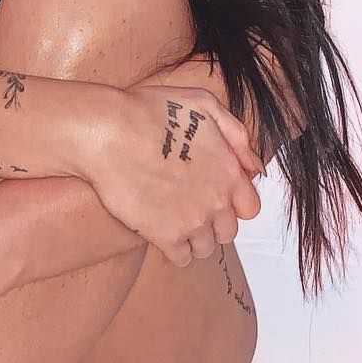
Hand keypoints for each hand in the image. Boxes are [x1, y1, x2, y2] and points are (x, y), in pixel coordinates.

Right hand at [84, 84, 263, 267]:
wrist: (107, 133)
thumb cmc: (148, 112)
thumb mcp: (203, 104)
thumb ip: (236, 135)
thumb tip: (254, 166)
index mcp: (229, 171)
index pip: (250, 207)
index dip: (232, 203)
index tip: (213, 196)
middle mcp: (217, 201)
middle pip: (227, 231)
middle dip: (212, 222)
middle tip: (189, 208)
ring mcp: (193, 222)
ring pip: (205, 247)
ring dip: (193, 238)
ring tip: (172, 220)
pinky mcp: (166, 237)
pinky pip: (182, 258)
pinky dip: (174, 249)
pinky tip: (160, 231)